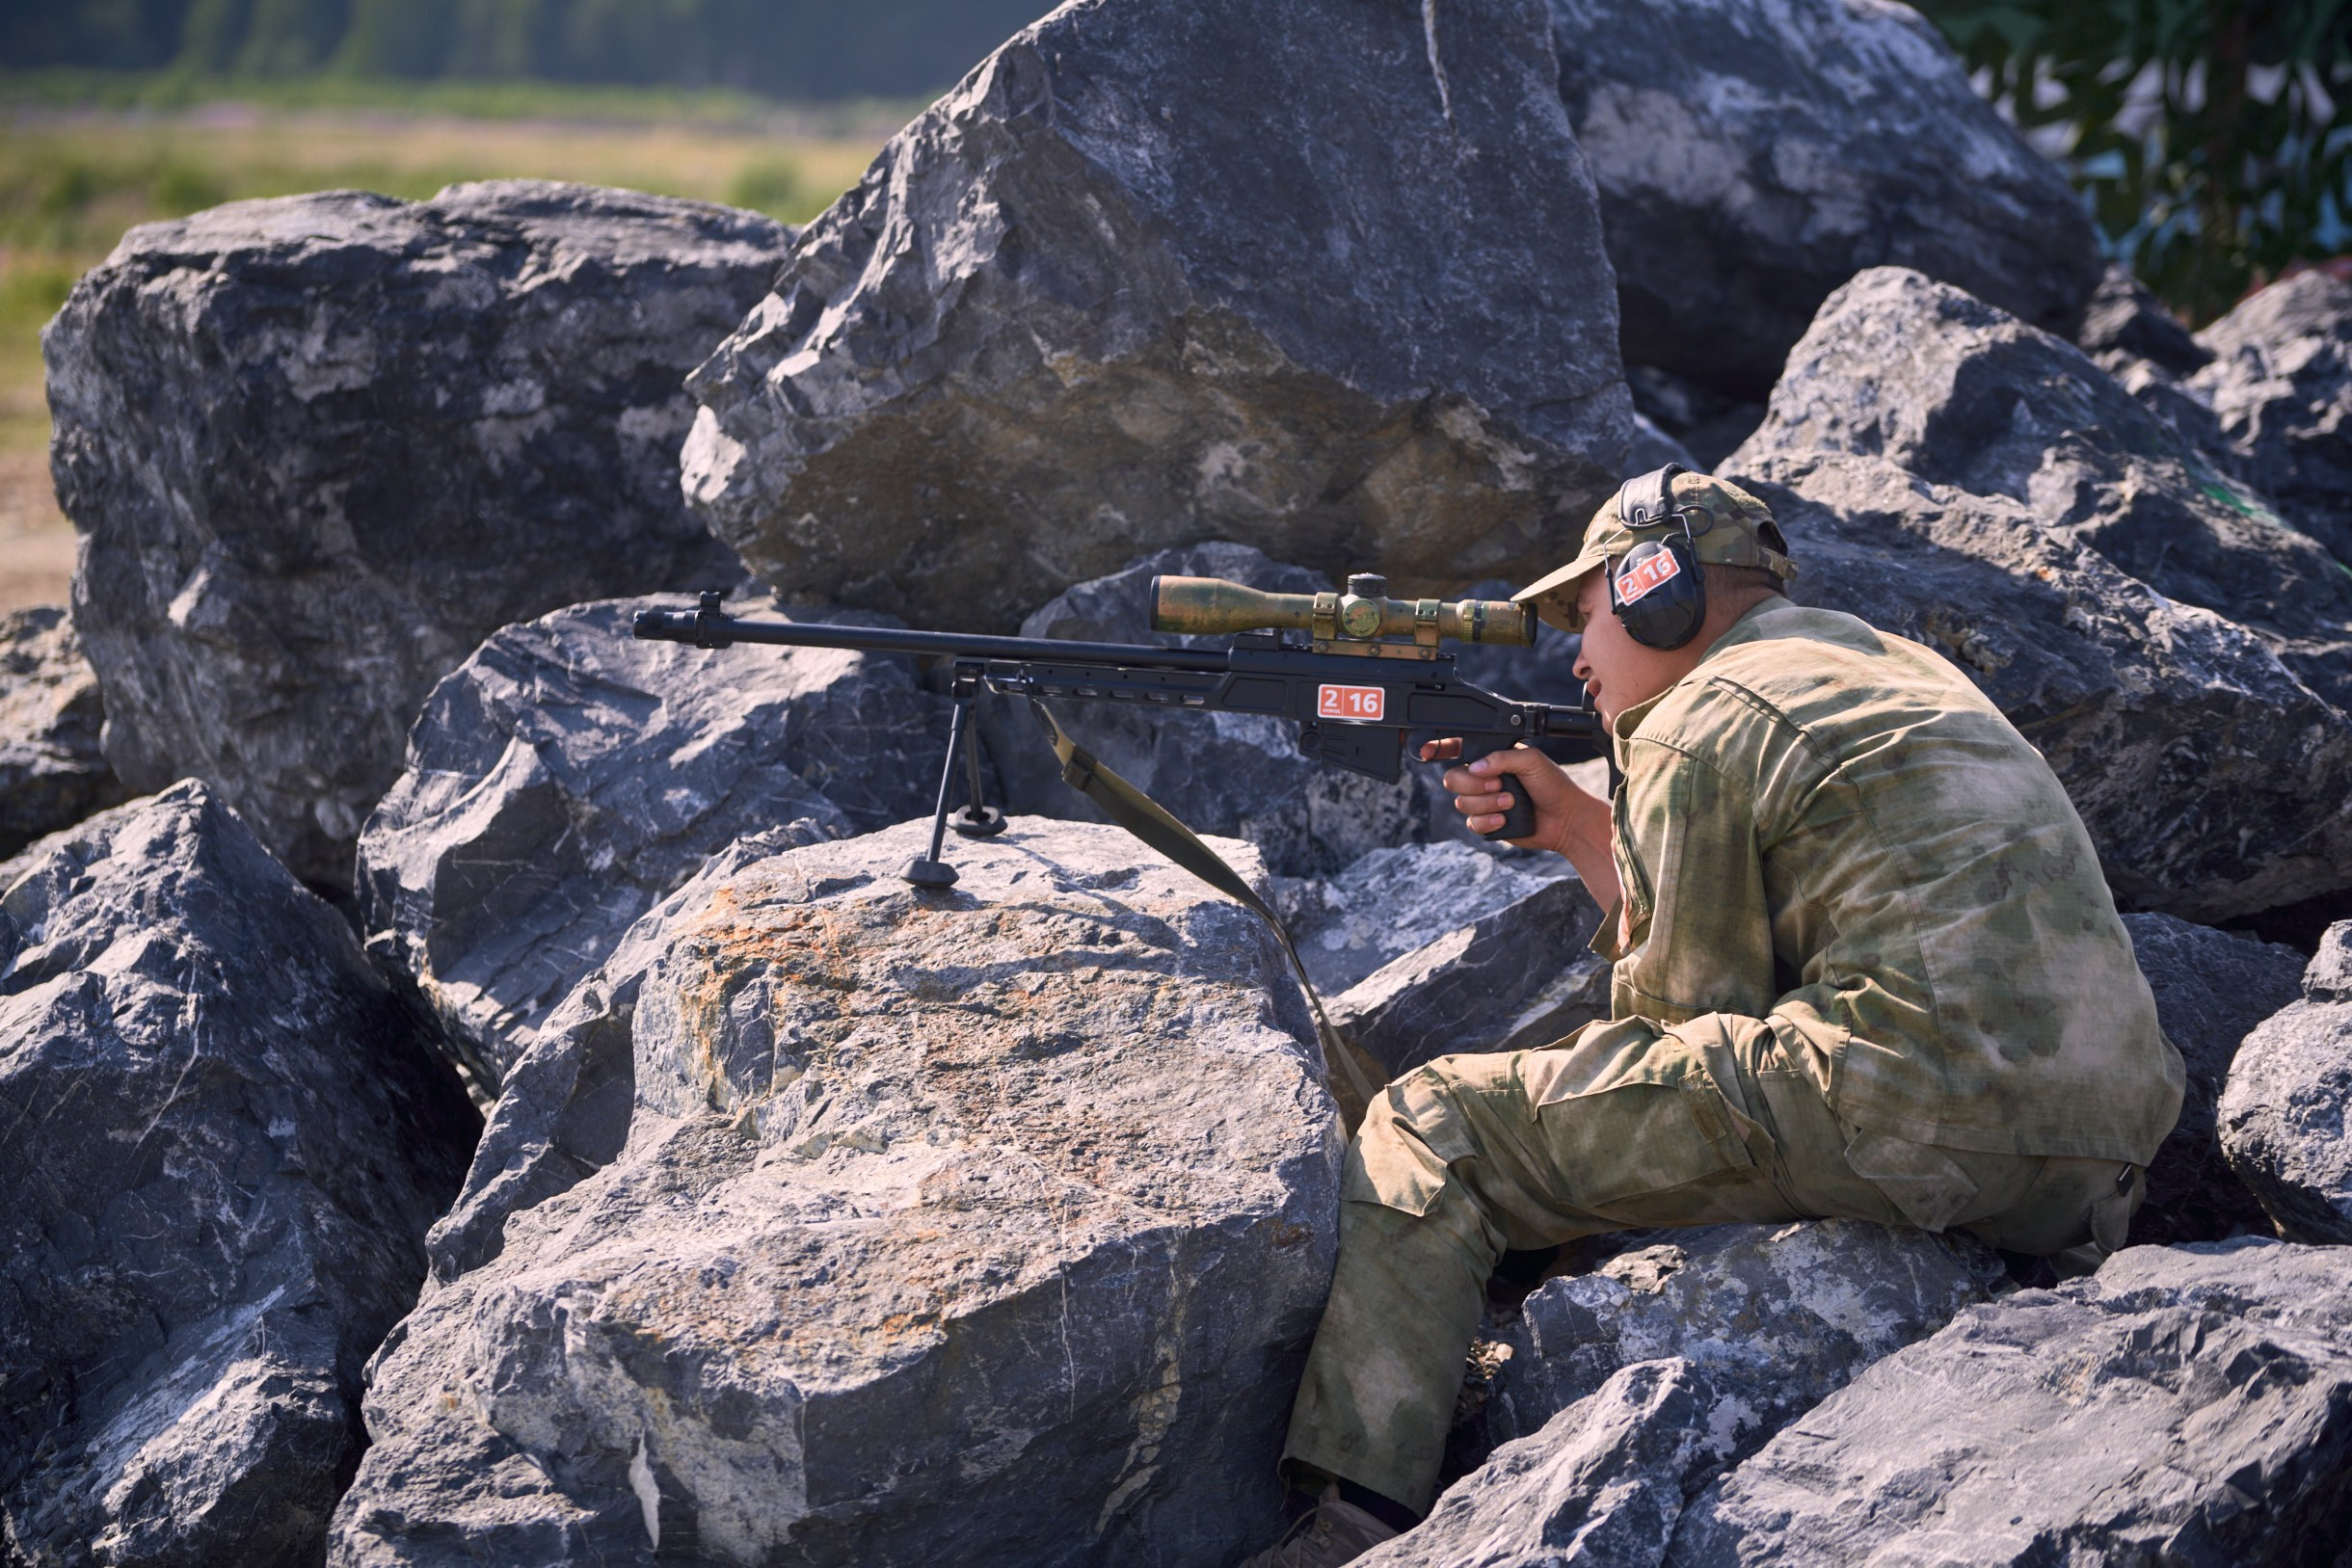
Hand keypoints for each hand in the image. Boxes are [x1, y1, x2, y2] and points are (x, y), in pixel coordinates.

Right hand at [1417, 739, 1621, 911]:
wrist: (1565, 818)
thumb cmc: (1552, 785)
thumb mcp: (1531, 760)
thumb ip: (1503, 757)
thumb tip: (1477, 767)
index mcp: (1491, 757)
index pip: (1456, 748)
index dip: (1438, 748)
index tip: (1427, 752)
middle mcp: (1483, 778)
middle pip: (1452, 778)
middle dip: (1474, 783)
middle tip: (1499, 784)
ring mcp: (1483, 801)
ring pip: (1461, 802)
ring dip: (1487, 802)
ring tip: (1511, 802)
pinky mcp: (1486, 823)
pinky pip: (1471, 823)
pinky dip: (1488, 820)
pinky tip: (1504, 818)